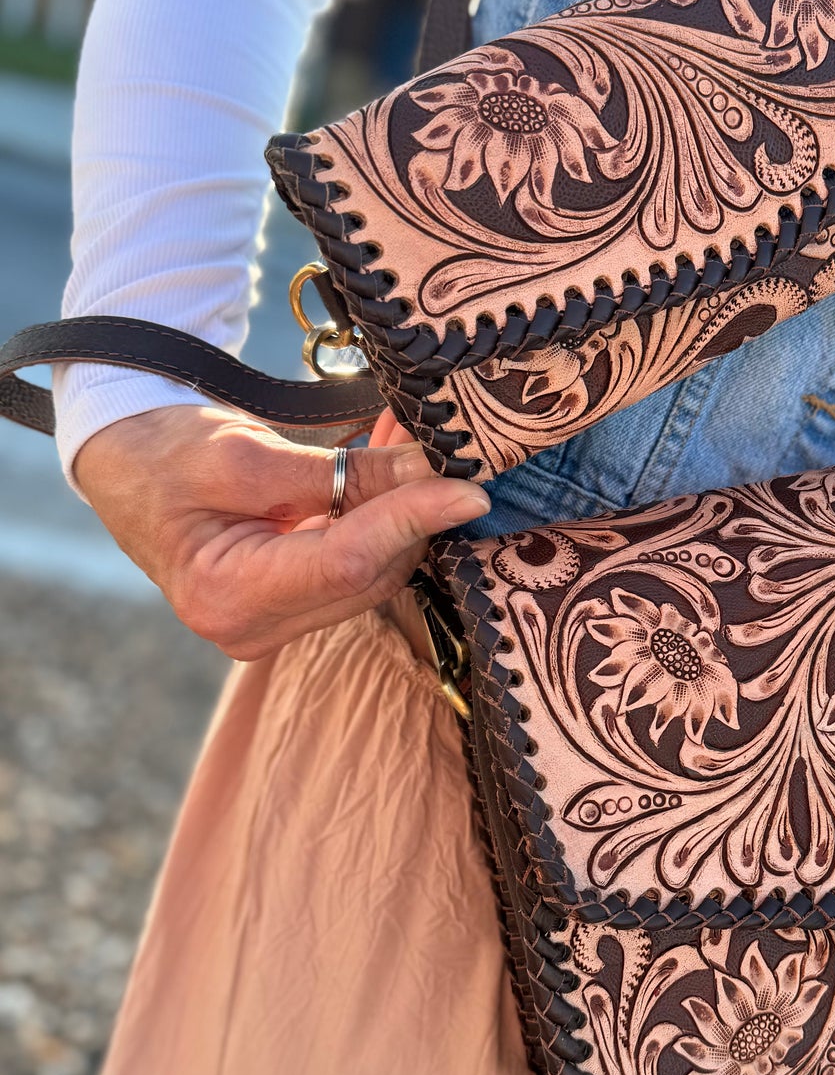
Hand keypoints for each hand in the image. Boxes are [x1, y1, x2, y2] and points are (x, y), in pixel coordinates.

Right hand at [72, 405, 487, 660]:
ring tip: (424, 445)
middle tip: (450, 448)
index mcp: (226, 597)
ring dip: (406, 512)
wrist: (125, 465)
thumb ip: (341, 472)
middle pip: (369, 575)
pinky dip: (384, 518)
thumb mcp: (247, 453)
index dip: (413, 522)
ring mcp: (275, 624)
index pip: (347, 564)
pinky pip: (360, 563)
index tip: (469, 490)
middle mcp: (253, 629)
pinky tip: (400, 467)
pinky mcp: (294, 605)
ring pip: (375, 572)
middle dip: (416, 512)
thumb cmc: (166, 453)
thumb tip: (429, 470)